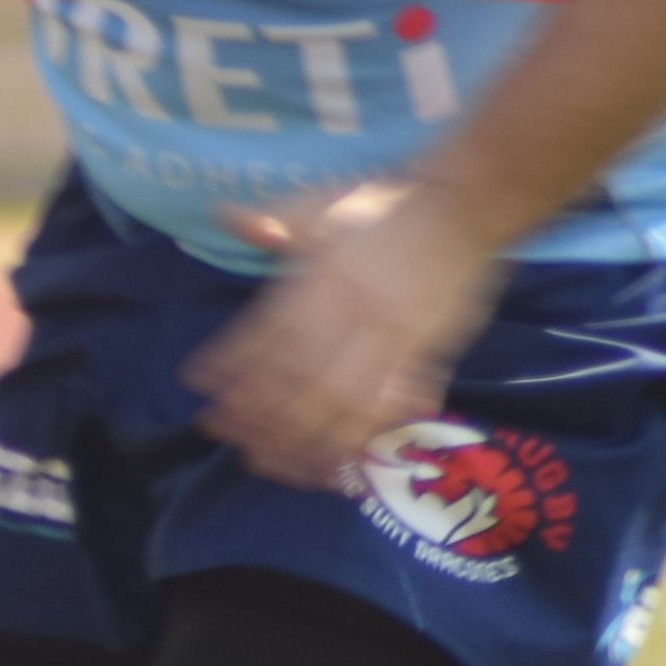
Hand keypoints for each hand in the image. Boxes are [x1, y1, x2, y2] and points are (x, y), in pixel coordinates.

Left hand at [192, 177, 498, 482]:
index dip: (232, 367)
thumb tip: (228, 216)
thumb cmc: (388, 202)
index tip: (203, 391)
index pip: (266, 333)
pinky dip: (365, 432)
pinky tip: (341, 456)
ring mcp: (390, 335)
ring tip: (275, 463)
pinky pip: (393, 401)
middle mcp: (351, 311)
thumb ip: (276, 220)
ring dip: (303, 437)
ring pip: (340, 400)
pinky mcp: (426, 351)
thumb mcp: (324, 202)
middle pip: (297, 378)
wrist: (463, 202)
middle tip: (229, 438)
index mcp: (321, 277)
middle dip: (259, 415)